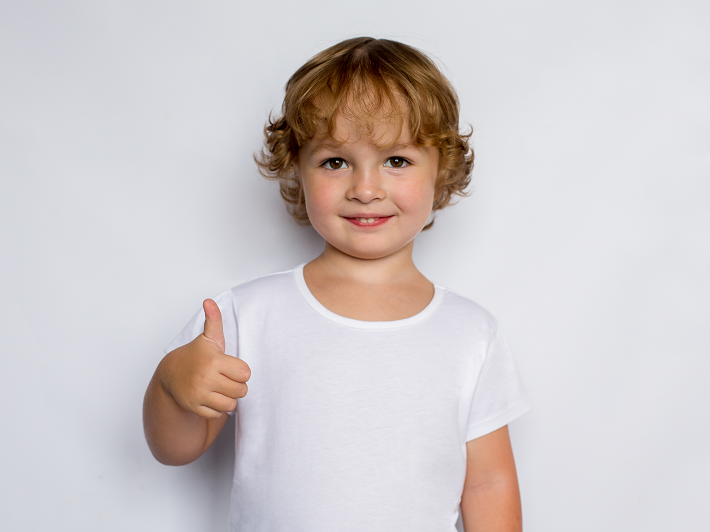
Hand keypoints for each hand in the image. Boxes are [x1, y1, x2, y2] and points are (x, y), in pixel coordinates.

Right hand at [157, 299, 250, 418]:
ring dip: (228, 398)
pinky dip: (217, 408)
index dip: (240, 370)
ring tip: (220, 388)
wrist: (170, 374)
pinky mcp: (195, 407)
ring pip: (231, 404)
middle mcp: (206, 378)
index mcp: (214, 360)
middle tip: (226, 378)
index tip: (230, 366)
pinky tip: (210, 396)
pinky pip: (218, 413)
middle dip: (237, 385)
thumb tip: (209, 300)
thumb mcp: (208, 338)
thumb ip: (214, 319)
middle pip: (241, 390)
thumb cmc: (196, 355)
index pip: (246, 373)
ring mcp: (199, 394)